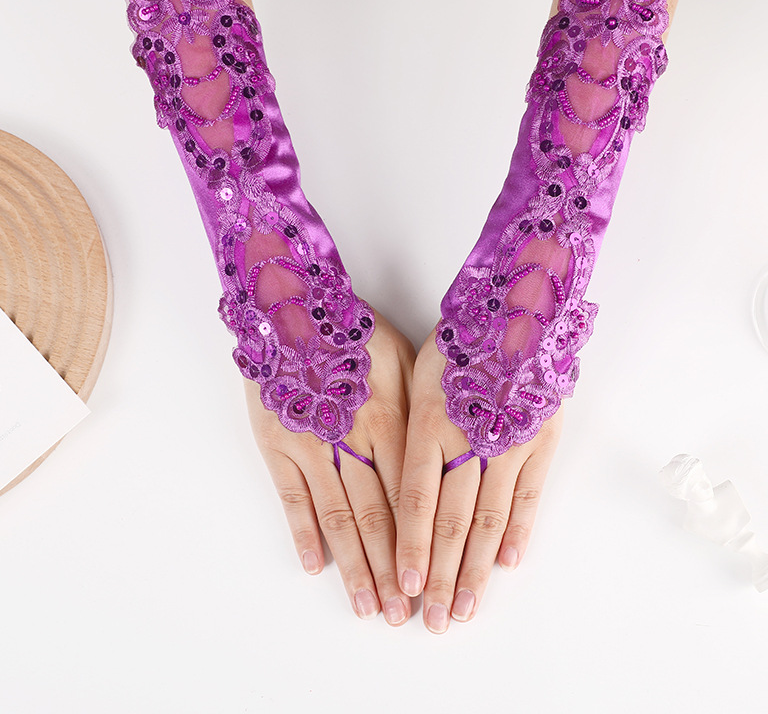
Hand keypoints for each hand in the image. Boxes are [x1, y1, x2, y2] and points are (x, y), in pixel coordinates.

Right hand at [245, 309, 415, 625]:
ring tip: (367, 607)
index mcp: (389, 420)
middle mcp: (352, 440)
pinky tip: (316, 568)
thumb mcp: (403, 359)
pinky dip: (304, 535)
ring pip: (339, 517)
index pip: (412, 498)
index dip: (423, 545)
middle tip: (403, 616)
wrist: (291, 305)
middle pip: (378, 518)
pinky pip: (292, 498)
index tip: (433, 582)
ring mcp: (311, 445)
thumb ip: (420, 411)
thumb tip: (442, 460)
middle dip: (392, 570)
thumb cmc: (354, 330)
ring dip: (354, 566)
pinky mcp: (277, 444)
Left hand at [396, 328, 561, 632]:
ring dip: (475, 567)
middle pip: (450, 520)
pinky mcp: (539, 440)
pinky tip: (507, 563)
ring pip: (488, 517)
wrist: (513, 308)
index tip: (402, 586)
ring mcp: (507, 443)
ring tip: (466, 607)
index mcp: (428, 424)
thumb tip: (388, 473)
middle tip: (433, 620)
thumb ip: (405, 426)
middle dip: (439, 574)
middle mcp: (467, 441)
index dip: (408, 547)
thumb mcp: (413, 374)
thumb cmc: (454, 338)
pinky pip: (528, 494)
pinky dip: (517, 530)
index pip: (414, 500)